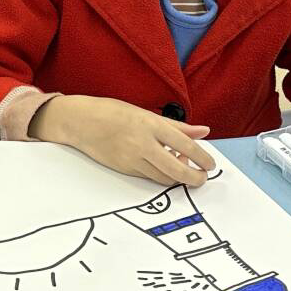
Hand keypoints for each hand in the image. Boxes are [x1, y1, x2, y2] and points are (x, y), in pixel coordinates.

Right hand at [30, 95, 214, 186]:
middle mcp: (143, 144)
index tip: (210, 165)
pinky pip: (149, 177)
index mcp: (151, 125)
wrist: (80, 122)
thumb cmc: (112, 112)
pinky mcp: (124, 170)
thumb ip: (177, 126)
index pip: (185, 145)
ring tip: (182, 170)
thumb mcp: (146, 113)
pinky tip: (164, 167)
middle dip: (194, 177)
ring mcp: (132, 159)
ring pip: (164, 178)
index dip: (202, 158)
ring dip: (178, 178)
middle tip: (202, 178)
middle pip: (177, 169)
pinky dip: (161, 176)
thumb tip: (203, 131)